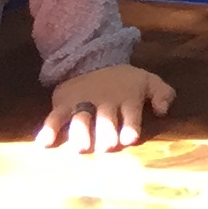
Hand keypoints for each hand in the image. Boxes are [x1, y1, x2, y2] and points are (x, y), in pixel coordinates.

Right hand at [35, 64, 173, 153]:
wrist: (93, 61)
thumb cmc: (125, 81)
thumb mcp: (148, 81)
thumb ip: (163, 94)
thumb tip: (163, 110)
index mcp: (128, 97)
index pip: (131, 112)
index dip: (131, 125)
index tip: (130, 138)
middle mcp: (105, 101)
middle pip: (105, 119)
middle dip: (107, 132)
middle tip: (107, 145)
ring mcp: (83, 103)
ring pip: (81, 119)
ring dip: (81, 132)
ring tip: (81, 147)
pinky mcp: (63, 104)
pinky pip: (55, 116)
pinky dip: (49, 128)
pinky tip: (44, 143)